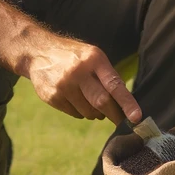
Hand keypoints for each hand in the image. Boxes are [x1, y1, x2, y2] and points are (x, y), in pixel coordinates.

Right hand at [26, 33, 142, 125]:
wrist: (38, 52)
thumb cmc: (74, 57)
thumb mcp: (93, 56)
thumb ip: (107, 77)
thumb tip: (124, 105)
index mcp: (93, 59)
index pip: (114, 84)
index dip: (126, 102)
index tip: (136, 117)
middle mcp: (78, 72)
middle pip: (102, 102)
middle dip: (115, 115)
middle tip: (122, 122)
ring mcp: (63, 85)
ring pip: (89, 112)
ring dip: (96, 113)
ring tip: (92, 101)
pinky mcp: (52, 97)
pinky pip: (75, 114)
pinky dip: (81, 112)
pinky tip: (75, 99)